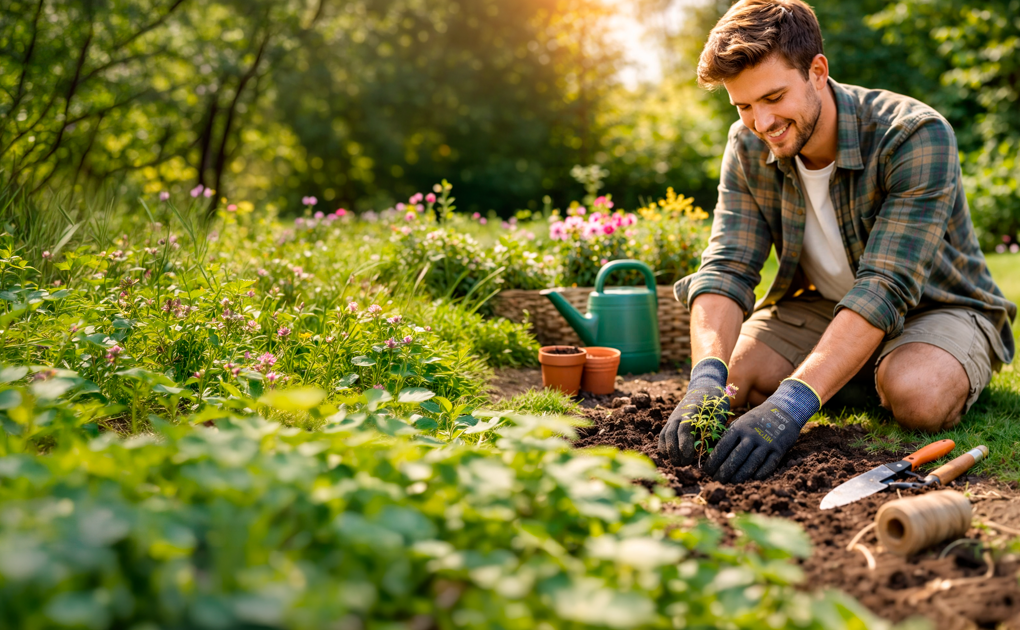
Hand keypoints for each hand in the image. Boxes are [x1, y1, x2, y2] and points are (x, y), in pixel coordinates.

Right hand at [658, 357, 729, 466]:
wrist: (704, 387)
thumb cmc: (716, 404)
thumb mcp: (719, 416)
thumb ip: (713, 432)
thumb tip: (708, 453)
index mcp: (693, 413)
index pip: (684, 432)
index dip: (685, 447)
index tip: (689, 459)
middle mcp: (679, 415)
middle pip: (671, 436)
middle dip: (675, 453)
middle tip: (684, 465)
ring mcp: (673, 418)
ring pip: (664, 436)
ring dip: (668, 451)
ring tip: (677, 462)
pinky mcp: (670, 421)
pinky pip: (663, 435)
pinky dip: (664, 446)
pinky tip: (670, 456)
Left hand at [704, 378, 819, 482]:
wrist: (783, 411)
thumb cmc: (756, 420)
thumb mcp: (740, 422)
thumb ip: (728, 435)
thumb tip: (712, 453)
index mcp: (739, 427)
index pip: (723, 446)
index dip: (714, 460)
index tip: (707, 471)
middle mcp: (752, 435)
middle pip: (736, 456)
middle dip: (725, 471)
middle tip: (716, 481)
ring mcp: (766, 442)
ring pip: (752, 462)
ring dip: (741, 475)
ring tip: (731, 483)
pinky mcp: (779, 449)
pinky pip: (769, 464)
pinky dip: (761, 473)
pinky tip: (752, 480)